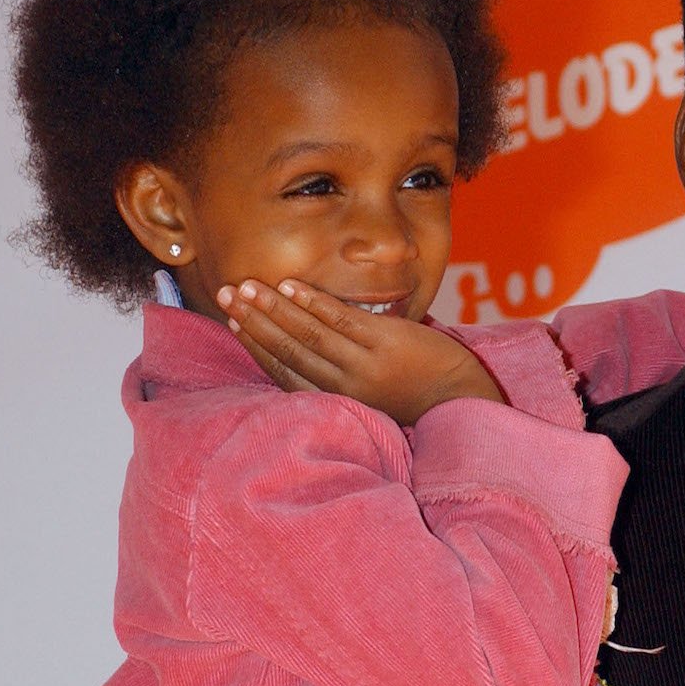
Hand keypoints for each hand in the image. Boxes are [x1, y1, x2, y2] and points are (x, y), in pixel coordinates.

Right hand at [216, 279, 502, 425]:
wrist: (459, 397)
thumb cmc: (412, 393)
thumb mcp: (368, 393)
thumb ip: (336, 375)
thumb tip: (302, 347)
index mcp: (337, 399)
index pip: (285, 371)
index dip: (256, 345)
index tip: (233, 321)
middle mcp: (345, 385)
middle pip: (289, 349)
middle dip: (254, 321)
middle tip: (225, 295)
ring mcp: (364, 363)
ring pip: (309, 334)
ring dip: (274, 308)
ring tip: (247, 287)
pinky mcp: (386, 342)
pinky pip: (341, 319)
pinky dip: (313, 303)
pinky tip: (291, 286)